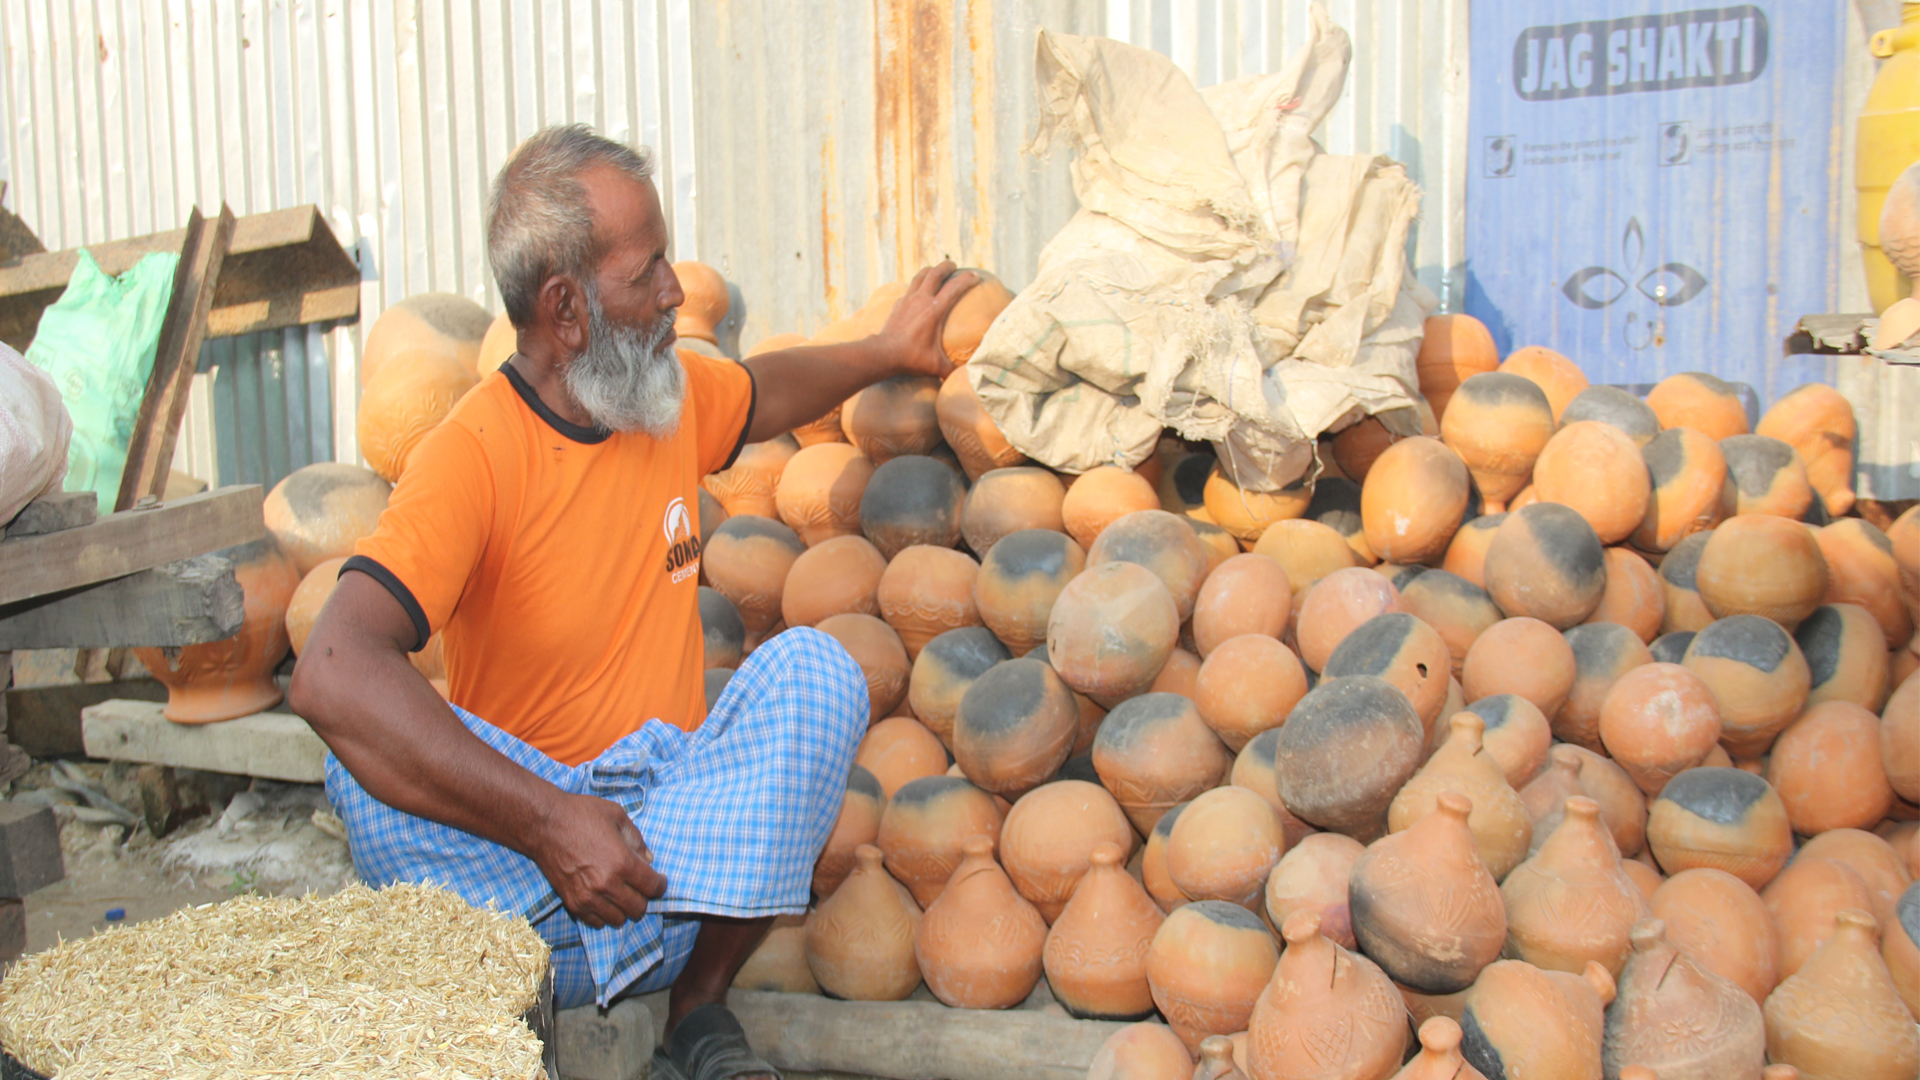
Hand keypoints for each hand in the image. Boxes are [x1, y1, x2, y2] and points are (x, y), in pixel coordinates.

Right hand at [531, 792, 667, 928]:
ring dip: (623, 908)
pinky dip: (603, 914)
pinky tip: (603, 899)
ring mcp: (588, 897)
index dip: (660, 885)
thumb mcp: (617, 816)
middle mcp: (607, 885)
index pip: (653, 887)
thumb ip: (636, 839)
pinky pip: (596, 922)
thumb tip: (649, 859)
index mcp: (622, 862)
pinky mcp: (572, 903)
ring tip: (620, 893)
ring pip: (618, 919)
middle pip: (638, 908)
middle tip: (639, 886)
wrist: (544, 824)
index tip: (659, 880)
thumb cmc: (581, 814)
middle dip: (644, 897)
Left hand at [873, 260, 979, 379]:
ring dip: (930, 270)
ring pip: (920, 276)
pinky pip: (909, 288)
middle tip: (954, 266)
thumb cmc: (911, 358)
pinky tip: (919, 290)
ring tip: (936, 271)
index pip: (954, 287)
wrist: (883, 354)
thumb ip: (952, 369)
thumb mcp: (936, 365)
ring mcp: (907, 300)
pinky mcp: (898, 304)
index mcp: (934, 310)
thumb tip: (966, 374)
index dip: (966, 279)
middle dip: (946, 266)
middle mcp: (921, 300)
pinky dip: (917, 284)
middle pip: (935, 273)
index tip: (975, 276)